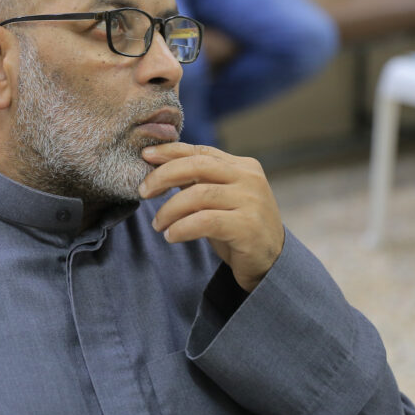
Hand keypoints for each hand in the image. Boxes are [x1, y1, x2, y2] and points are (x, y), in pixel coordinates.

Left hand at [138, 143, 284, 291]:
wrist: (271, 263)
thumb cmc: (237, 228)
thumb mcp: (219, 199)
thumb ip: (197, 180)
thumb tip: (159, 166)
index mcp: (243, 166)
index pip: (201, 151)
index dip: (170, 151)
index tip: (145, 155)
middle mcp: (249, 179)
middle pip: (198, 166)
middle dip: (163, 176)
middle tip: (143, 192)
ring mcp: (251, 202)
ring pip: (198, 195)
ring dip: (169, 210)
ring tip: (158, 224)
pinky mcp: (248, 227)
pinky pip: (204, 222)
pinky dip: (182, 228)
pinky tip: (171, 236)